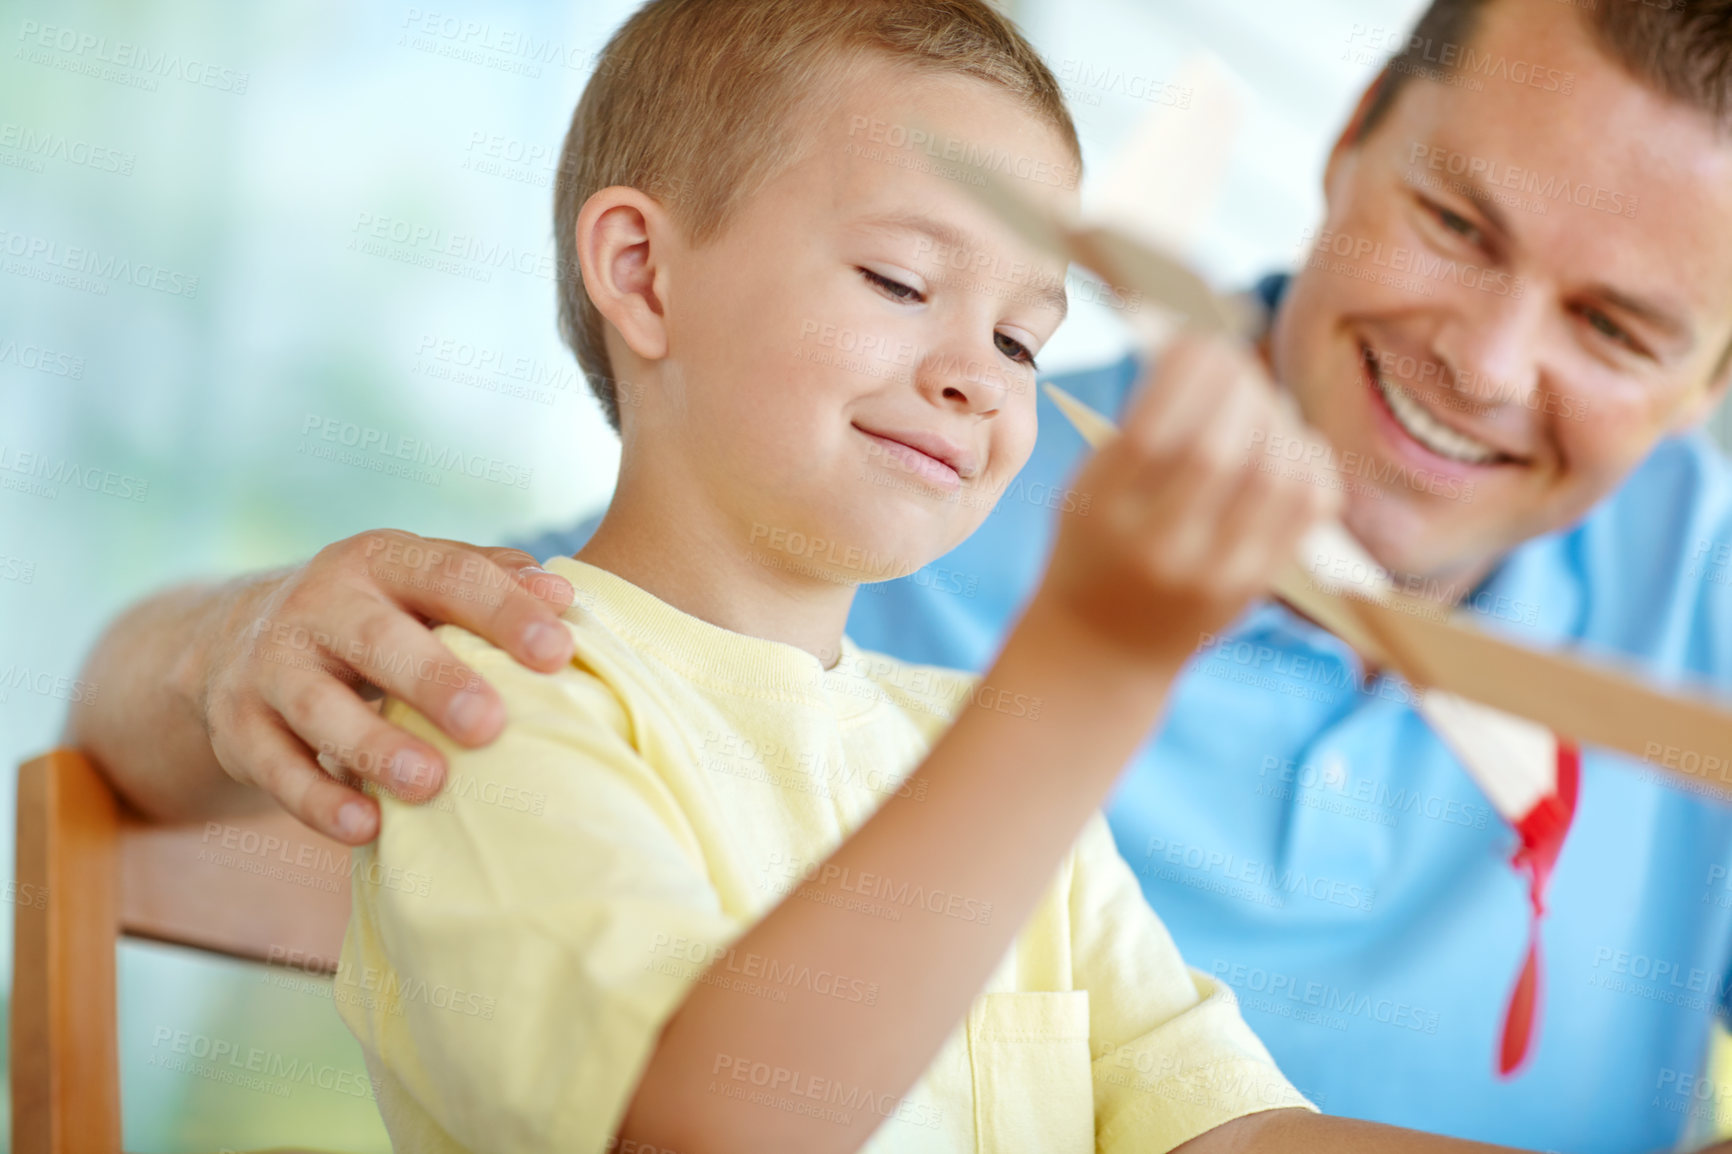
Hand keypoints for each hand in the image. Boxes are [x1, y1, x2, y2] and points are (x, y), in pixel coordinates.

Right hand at [193, 529, 575, 843]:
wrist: (236, 638)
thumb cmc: (377, 613)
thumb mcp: (421, 581)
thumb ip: (491, 579)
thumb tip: (563, 597)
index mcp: (380, 561)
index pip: (447, 575)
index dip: (503, 611)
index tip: (558, 653)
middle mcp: (319, 603)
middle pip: (376, 638)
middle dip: (434, 680)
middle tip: (490, 724)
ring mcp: (271, 664)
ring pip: (317, 706)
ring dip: (373, 746)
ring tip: (430, 782)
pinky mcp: (237, 726)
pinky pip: (275, 767)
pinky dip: (318, 801)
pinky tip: (366, 828)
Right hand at [1034, 333, 1339, 669]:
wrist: (1106, 651)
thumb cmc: (1095, 549)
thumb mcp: (1086, 489)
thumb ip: (1137, 427)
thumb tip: (1203, 350)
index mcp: (1103, 515)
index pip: (1155, 432)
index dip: (1185, 371)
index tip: (1195, 342)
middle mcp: (1160, 549)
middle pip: (1218, 449)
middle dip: (1236, 386)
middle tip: (1234, 362)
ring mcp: (1215, 572)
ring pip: (1272, 472)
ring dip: (1274, 417)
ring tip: (1257, 403)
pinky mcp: (1256, 584)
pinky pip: (1308, 505)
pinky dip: (1307, 457)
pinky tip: (1285, 444)